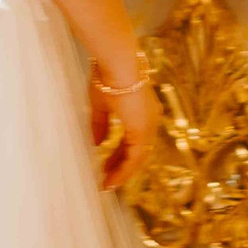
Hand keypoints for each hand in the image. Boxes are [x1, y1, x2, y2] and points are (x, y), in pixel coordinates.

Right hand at [90, 66, 159, 191]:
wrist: (117, 63)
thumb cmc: (108, 77)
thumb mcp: (101, 104)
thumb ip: (101, 126)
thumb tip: (97, 144)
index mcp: (141, 111)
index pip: (132, 138)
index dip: (119, 153)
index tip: (106, 163)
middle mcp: (150, 120)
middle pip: (137, 150)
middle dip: (120, 165)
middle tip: (105, 176)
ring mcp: (148, 126)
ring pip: (138, 157)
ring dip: (122, 171)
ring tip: (107, 183)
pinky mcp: (143, 131)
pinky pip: (135, 158)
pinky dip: (124, 171)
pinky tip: (111, 179)